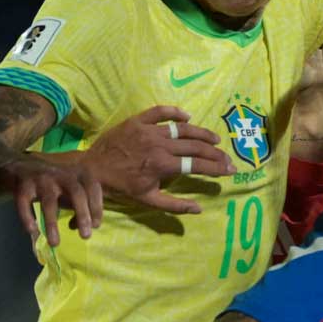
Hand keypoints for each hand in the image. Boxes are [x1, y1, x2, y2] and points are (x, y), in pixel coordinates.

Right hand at [9, 155, 100, 247]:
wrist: (21, 167)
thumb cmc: (55, 184)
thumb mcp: (72, 191)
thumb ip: (81, 207)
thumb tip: (82, 228)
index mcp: (78, 173)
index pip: (93, 189)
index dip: (97, 207)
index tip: (96, 226)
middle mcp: (62, 174)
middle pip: (76, 193)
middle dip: (83, 215)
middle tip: (85, 236)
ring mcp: (41, 179)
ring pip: (48, 202)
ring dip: (52, 224)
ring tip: (55, 243)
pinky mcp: (22, 186)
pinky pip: (24, 203)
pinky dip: (28, 218)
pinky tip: (33, 231)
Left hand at [79, 105, 235, 215]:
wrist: (91, 170)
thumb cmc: (121, 186)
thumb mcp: (147, 199)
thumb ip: (174, 205)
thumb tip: (199, 210)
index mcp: (163, 165)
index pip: (198, 165)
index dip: (217, 167)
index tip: (231, 169)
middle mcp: (159, 145)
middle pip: (196, 146)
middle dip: (215, 153)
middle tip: (227, 157)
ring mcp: (148, 130)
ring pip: (183, 128)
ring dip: (202, 133)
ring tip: (215, 139)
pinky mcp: (137, 121)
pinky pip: (160, 111)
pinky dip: (176, 112)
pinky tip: (188, 117)